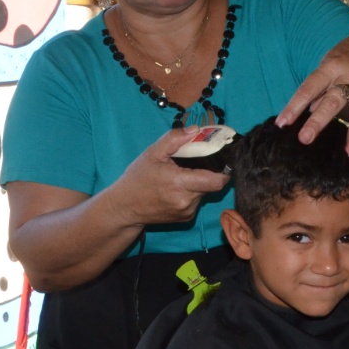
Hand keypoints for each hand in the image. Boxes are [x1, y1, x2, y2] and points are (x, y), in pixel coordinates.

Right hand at [114, 126, 229, 225]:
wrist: (124, 207)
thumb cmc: (137, 178)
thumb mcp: (152, 153)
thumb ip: (174, 138)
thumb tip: (196, 129)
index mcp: (179, 183)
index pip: (217, 181)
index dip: (224, 171)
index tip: (222, 160)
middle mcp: (186, 201)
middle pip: (211, 185)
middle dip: (206, 173)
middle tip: (193, 164)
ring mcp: (187, 212)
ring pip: (204, 192)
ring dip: (198, 183)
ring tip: (179, 176)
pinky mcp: (186, 218)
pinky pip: (196, 201)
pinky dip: (191, 193)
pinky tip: (176, 189)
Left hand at [276, 33, 348, 158]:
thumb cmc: (343, 58)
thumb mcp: (327, 65)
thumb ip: (318, 89)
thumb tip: (308, 113)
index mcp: (331, 67)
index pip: (309, 88)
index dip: (294, 106)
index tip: (282, 123)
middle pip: (332, 102)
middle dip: (318, 121)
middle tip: (305, 139)